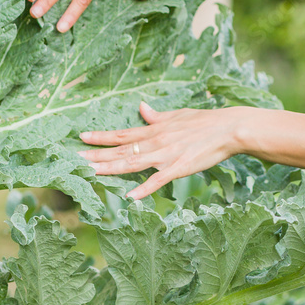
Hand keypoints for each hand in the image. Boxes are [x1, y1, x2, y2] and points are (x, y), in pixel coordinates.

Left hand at [75, 101, 244, 198]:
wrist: (228, 128)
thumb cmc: (205, 121)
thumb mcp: (178, 115)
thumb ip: (157, 116)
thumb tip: (142, 107)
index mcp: (155, 129)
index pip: (122, 133)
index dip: (102, 137)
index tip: (82, 138)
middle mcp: (156, 141)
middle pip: (122, 149)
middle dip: (98, 154)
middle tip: (75, 158)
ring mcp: (167, 155)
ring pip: (134, 163)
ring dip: (111, 168)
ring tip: (91, 172)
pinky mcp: (179, 167)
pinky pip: (159, 180)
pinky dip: (145, 188)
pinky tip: (131, 197)